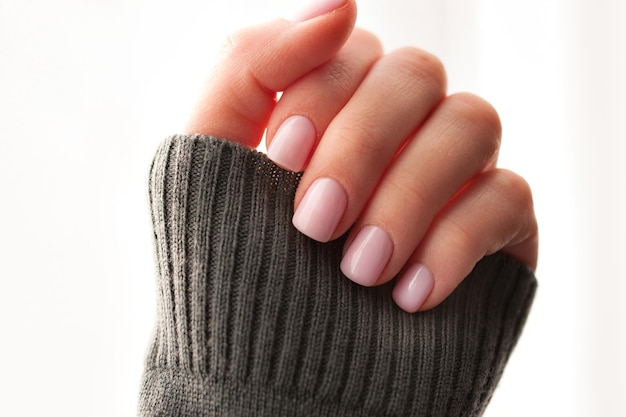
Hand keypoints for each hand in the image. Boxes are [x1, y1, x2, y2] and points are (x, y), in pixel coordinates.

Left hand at [186, 0, 537, 312]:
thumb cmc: (238, 279)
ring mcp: (448, 177)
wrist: (280, 385)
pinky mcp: (494, 229)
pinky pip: (509, 196)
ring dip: (408, 195)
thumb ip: (246, 68)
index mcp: (331, 111)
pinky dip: (455, 243)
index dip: (319, 90)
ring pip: (472, 120)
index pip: (349, 48)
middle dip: (362, 146)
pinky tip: (409, 296)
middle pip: (414, 73)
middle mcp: (395, 133)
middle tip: (315, 225)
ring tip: (358, 271)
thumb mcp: (207, 167)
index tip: (281, 155)